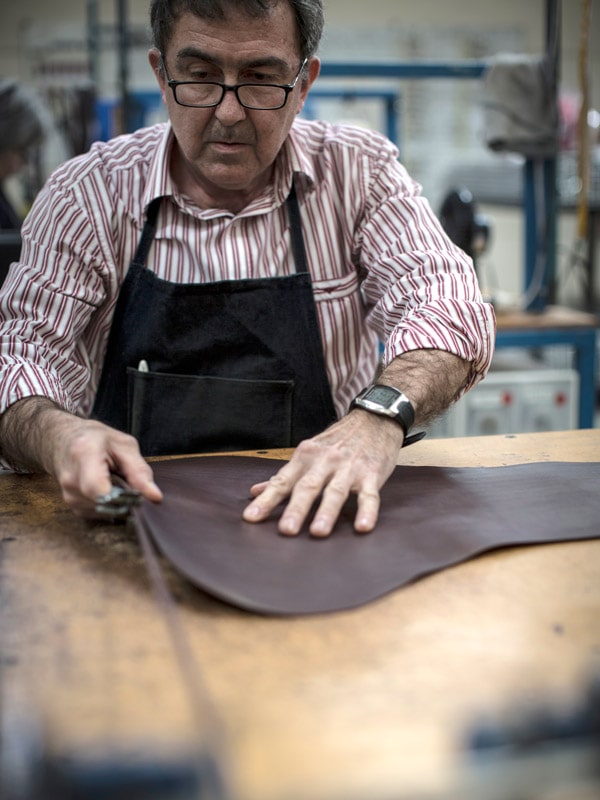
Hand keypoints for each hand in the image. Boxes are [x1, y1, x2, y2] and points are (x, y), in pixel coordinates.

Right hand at [0, 399, 162, 517]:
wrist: (64, 439)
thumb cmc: (96, 439)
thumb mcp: (124, 446)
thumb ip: (139, 471)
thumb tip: (155, 497)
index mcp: (84, 455)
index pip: (99, 490)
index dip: (122, 498)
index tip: (138, 495)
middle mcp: (71, 478)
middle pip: (105, 503)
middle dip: (124, 499)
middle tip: (129, 483)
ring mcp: (68, 495)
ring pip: (105, 511)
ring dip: (117, 502)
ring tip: (115, 482)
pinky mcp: (72, 506)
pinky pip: (99, 513)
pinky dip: (109, 505)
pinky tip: (107, 489)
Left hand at [242, 410, 403, 536]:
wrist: (373, 419)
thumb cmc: (337, 441)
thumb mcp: (308, 453)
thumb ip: (284, 475)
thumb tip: (256, 492)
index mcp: (305, 457)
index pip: (282, 481)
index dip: (267, 500)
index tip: (250, 518)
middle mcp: (324, 461)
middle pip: (308, 487)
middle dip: (296, 509)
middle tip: (286, 530)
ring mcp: (349, 467)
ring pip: (336, 492)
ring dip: (326, 512)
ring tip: (318, 532)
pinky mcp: (371, 474)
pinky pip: (369, 495)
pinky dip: (367, 511)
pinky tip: (362, 527)